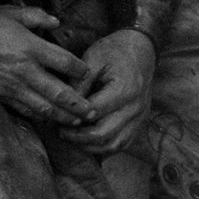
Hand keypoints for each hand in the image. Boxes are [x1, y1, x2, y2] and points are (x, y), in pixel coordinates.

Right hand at [0, 6, 97, 125]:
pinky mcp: (1, 96)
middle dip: (77, 104)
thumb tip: (56, 21)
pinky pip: (25, 109)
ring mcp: (12, 86)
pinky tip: (48, 121)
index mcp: (29, 46)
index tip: (88, 73)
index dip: (80, 69)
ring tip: (77, 123)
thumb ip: (35, 16)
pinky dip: (39, 117)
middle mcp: (24, 70)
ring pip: (43, 106)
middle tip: (92, 112)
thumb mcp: (7, 12)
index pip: (63, 61)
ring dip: (62, 116)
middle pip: (58, 92)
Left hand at [59, 29, 155, 154]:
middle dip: (78, 137)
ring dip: (89, 146)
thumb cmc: (115, 51)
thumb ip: (80, 81)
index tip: (57, 116)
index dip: (74, 116)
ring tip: (71, 138)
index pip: (94, 111)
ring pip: (112, 145)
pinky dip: (102, 147)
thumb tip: (65, 103)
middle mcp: (135, 108)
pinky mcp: (138, 124)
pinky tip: (86, 141)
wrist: (141, 51)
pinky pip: (120, 144)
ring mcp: (139, 118)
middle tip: (60, 131)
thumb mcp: (94, 57)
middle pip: (104, 134)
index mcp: (125, 89)